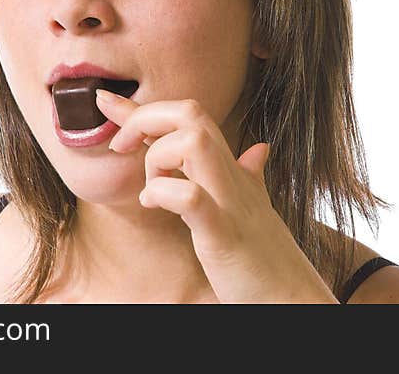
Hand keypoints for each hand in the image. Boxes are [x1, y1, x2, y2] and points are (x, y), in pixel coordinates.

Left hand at [95, 89, 337, 303]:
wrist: (293, 298)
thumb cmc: (266, 258)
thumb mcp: (253, 208)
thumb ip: (249, 176)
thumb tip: (259, 149)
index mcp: (231, 170)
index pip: (189, 119)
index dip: (141, 108)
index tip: (105, 102)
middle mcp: (232, 176)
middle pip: (190, 113)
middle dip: (145, 118)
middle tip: (122, 146)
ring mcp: (229, 202)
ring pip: (192, 142)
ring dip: (158, 156)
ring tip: (150, 186)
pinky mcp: (224, 233)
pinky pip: (191, 198)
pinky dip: (164, 194)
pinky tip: (152, 205)